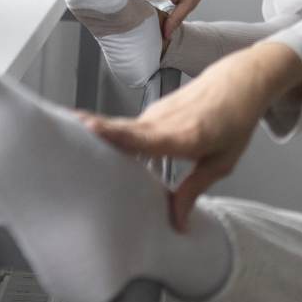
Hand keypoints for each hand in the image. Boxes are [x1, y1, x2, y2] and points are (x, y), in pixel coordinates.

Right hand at [80, 43, 301, 230]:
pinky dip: (115, 139)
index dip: (114, 133)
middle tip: (58, 144)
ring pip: (122, 131)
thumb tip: (176, 221)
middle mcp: (166, 121)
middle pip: (122, 131)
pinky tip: (101, 151)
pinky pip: (129, 129)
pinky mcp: (153, 111)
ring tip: (68, 151)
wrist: (243, 80)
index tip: (86, 128)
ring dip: (99, 140)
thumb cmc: (237, 118)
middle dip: (91, 135)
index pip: (144, 136)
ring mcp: (157, 113)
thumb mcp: (224, 161)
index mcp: (187, 135)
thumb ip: (195, 189)